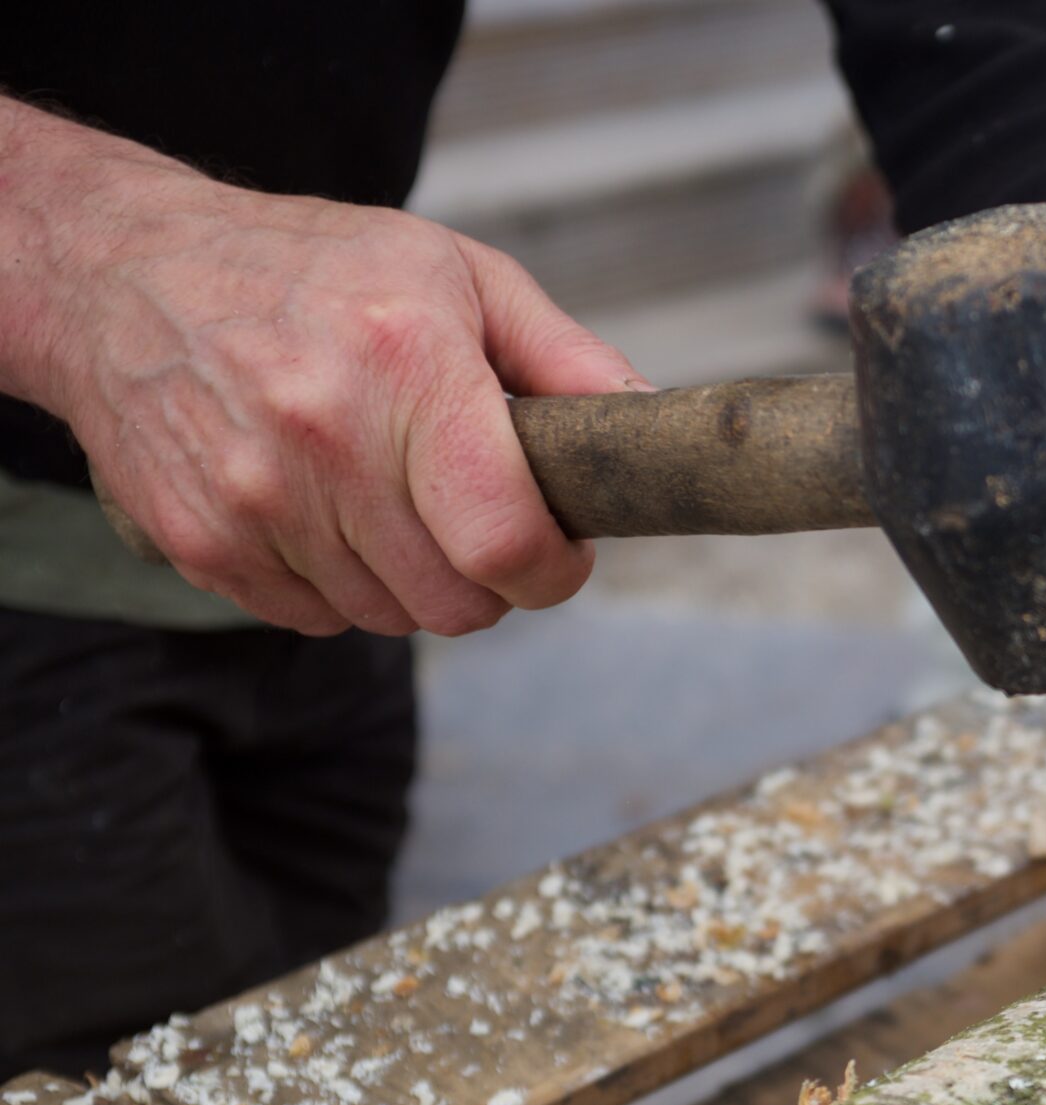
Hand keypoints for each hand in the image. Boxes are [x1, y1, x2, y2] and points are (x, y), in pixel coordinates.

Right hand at [0, 99, 645, 636]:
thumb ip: (565, 359)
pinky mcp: (201, 543)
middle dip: (488, 577)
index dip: (554, 569)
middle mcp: (322, 436)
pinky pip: (316, 618)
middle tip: (474, 515)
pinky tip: (321, 505)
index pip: (506, 540)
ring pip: (389, 618)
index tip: (560, 549)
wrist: (119, 271)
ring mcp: (252, 497)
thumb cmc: (310, 268)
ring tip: (386, 493)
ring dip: (410, 579)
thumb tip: (648, 425)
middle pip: (456, 603)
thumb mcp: (455, 274)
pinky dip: (337, 584)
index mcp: (405, 364)